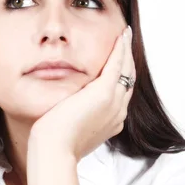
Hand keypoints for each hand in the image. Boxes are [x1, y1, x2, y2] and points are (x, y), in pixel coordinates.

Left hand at [29, 25, 135, 162]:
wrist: (55, 149)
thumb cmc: (57, 143)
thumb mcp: (72, 129)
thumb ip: (78, 117)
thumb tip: (69, 110)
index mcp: (112, 122)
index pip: (121, 93)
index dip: (122, 76)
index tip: (119, 63)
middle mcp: (118, 112)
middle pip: (128, 80)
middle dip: (128, 61)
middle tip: (126, 43)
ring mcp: (114, 103)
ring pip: (126, 71)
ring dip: (126, 51)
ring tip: (125, 36)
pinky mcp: (104, 92)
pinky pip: (117, 65)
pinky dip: (121, 49)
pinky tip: (121, 36)